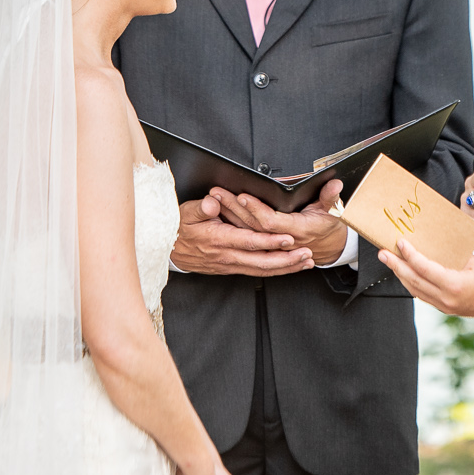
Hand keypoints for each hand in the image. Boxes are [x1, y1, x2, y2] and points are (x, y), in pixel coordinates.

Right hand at [171, 194, 314, 276]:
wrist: (166, 249)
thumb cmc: (178, 227)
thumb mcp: (186, 212)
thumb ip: (201, 207)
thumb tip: (212, 202)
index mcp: (218, 239)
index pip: (249, 241)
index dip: (270, 241)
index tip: (288, 238)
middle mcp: (226, 256)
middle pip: (261, 262)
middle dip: (286, 260)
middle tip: (306, 255)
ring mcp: (228, 265)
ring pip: (261, 270)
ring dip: (284, 268)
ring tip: (305, 263)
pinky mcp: (229, 269)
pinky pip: (255, 272)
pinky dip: (273, 271)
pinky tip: (287, 268)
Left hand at [213, 182, 347, 267]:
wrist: (328, 249)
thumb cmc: (327, 228)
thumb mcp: (332, 212)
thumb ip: (330, 198)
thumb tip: (335, 183)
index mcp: (296, 231)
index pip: (270, 222)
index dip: (256, 209)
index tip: (243, 195)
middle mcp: (280, 240)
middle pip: (251, 225)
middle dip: (233, 208)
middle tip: (218, 192)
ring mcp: (271, 246)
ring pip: (244, 230)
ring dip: (228, 213)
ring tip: (214, 197)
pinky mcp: (264, 247)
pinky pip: (244, 235)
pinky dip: (231, 224)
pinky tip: (219, 212)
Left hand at [377, 238, 473, 317]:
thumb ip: (453, 258)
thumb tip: (435, 249)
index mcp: (455, 285)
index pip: (425, 269)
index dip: (410, 255)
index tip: (400, 243)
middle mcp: (446, 299)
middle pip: (414, 281)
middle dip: (396, 266)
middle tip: (383, 252)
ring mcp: (445, 306)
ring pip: (416, 290)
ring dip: (401, 275)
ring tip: (390, 261)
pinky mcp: (446, 309)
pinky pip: (424, 295)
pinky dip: (413, 283)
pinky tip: (406, 274)